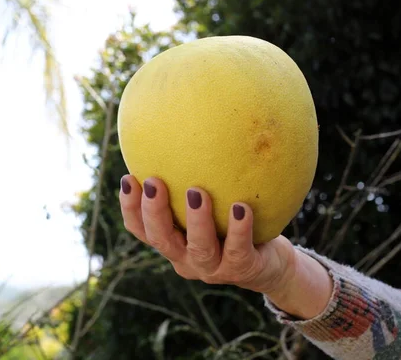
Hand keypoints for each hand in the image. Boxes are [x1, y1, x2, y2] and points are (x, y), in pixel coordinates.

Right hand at [118, 175, 296, 294]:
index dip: (131, 208)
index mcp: (175, 243)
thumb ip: (197, 182)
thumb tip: (185, 132)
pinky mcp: (242, 269)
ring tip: (196, 192)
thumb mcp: (215, 203)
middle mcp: (188, 259)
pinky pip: (239, 249)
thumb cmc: (235, 224)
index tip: (128, 178)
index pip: (143, 230)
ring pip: (199, 247)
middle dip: (154, 211)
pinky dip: (239, 228)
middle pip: (162, 239)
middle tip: (154, 182)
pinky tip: (242, 207)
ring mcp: (214, 268)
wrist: (271, 263)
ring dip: (196, 220)